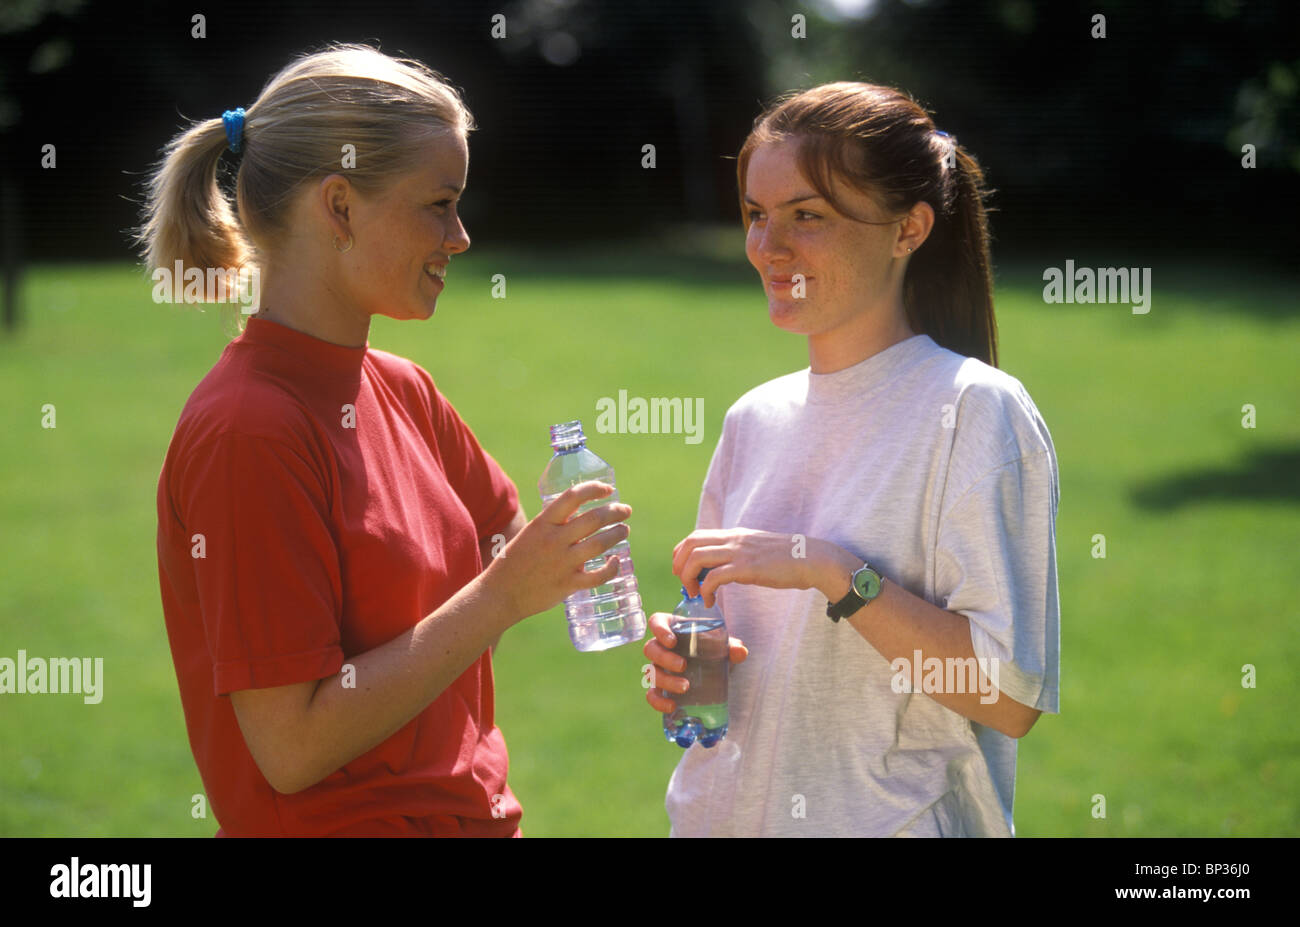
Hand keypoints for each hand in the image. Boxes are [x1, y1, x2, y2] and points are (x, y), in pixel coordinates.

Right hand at [480, 481, 630, 622]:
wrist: (499, 595)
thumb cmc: (514, 563)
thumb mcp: (530, 534)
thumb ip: (553, 526)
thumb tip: (580, 516)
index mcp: (542, 523)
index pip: (573, 496)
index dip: (594, 489)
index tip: (608, 489)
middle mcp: (554, 540)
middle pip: (594, 518)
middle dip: (615, 511)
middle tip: (626, 510)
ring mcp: (562, 563)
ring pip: (600, 544)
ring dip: (617, 534)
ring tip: (623, 530)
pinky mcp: (567, 584)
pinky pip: (598, 575)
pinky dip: (612, 568)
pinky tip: (616, 561)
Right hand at [643, 611, 746, 714]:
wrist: (717, 672)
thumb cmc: (715, 651)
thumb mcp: (724, 647)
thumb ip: (732, 647)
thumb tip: (741, 651)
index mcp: (673, 629)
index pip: (657, 622)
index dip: (659, 629)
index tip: (672, 641)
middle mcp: (662, 648)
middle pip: (651, 649)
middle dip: (665, 658)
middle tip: (684, 666)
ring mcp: (659, 668)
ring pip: (651, 672)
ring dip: (665, 680)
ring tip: (686, 687)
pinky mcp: (661, 688)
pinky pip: (652, 695)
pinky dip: (658, 702)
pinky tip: (672, 706)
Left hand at [672, 528, 818, 607]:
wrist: (811, 558)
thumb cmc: (787, 559)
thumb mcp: (756, 550)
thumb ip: (739, 554)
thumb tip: (723, 568)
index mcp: (734, 534)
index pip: (695, 536)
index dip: (682, 554)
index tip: (684, 572)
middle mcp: (733, 539)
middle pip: (690, 545)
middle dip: (680, 566)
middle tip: (685, 585)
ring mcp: (739, 552)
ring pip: (697, 558)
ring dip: (689, 578)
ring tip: (695, 594)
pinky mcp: (747, 568)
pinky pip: (714, 577)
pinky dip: (706, 591)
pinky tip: (711, 602)